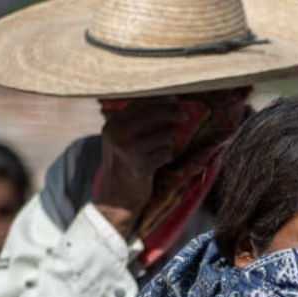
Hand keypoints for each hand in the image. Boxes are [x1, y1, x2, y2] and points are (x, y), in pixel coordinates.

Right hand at [92, 101, 185, 235]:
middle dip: (172, 114)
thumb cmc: (125, 165)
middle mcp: (117, 133)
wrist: (116, 198)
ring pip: (163, 135)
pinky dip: (166, 157)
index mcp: (112, 124)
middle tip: (185, 116)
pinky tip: (158, 163)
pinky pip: (165, 153)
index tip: (175, 99)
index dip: (160, 100)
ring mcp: (127, 149)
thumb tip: (169, 101)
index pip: (140, 104)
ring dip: (168, 143)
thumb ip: (137, 122)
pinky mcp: (140, 164)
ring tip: (159, 152)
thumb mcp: (122, 139)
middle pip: (153, 115)